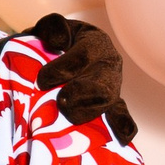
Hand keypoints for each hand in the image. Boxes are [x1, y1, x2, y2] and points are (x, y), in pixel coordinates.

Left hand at [32, 13, 136, 144]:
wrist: (63, 57)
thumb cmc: (58, 43)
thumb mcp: (53, 29)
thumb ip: (53, 28)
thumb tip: (58, 41)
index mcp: (96, 43)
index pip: (84, 56)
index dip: (63, 68)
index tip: (42, 79)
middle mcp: (108, 66)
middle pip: (103, 82)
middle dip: (81, 93)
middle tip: (61, 99)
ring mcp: (111, 87)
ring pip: (108, 101)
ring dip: (88, 110)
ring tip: (68, 112)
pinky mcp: (109, 106)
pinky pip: (122, 116)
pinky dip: (121, 125)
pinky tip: (121, 136)